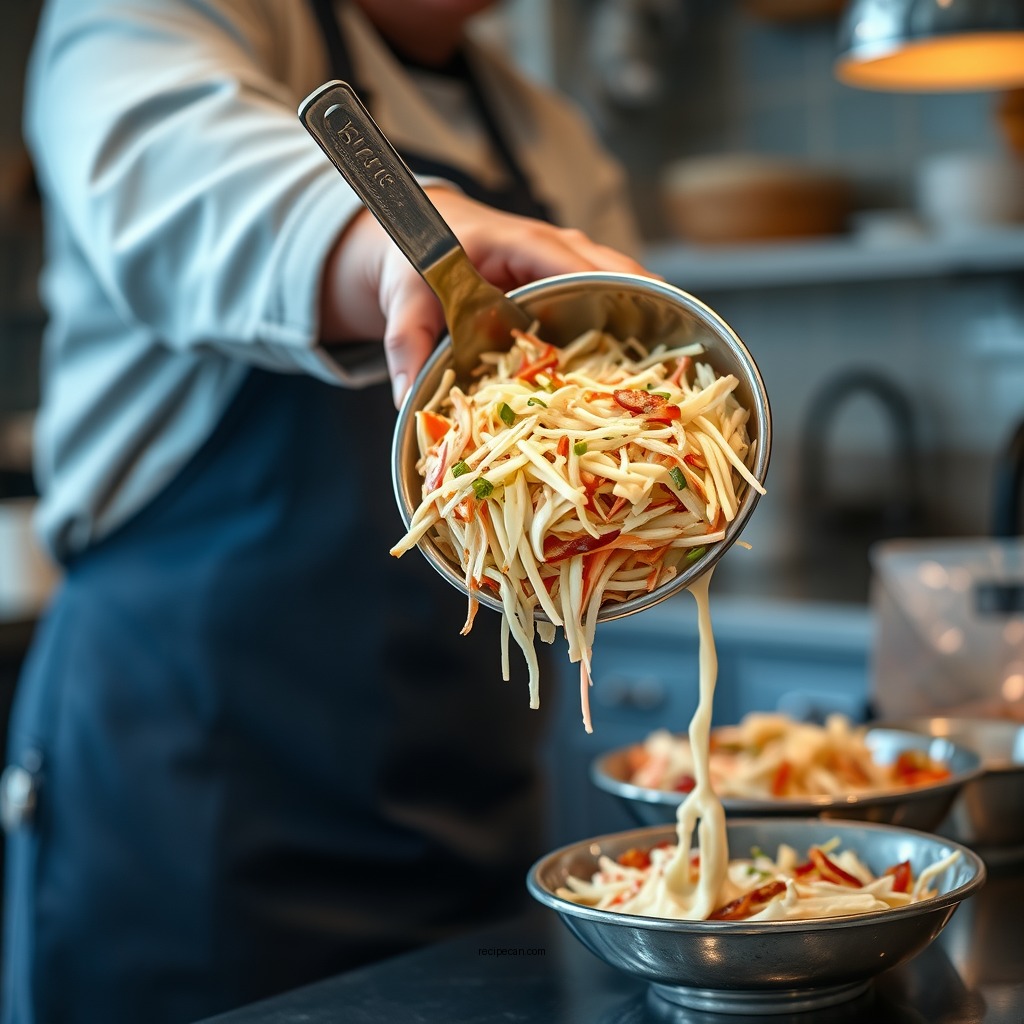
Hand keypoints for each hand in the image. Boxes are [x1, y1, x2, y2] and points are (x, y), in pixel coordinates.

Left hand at [319, 188, 652, 405]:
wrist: (414, 239)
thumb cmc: (414, 258)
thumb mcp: (404, 297)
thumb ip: (406, 343)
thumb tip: (406, 399)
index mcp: (518, 241)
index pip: (573, 259)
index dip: (609, 287)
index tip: (641, 315)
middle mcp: (552, 248)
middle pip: (613, 270)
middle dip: (645, 303)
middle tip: (676, 349)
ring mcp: (564, 265)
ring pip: (617, 285)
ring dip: (642, 316)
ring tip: (672, 361)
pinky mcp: (565, 286)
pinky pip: (603, 300)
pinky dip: (623, 326)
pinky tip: (637, 365)